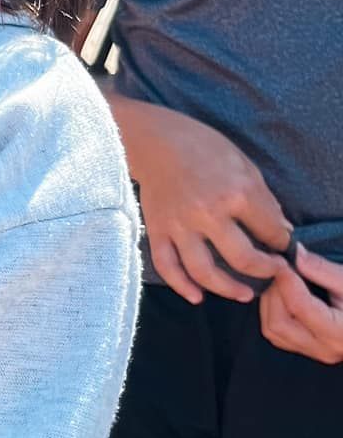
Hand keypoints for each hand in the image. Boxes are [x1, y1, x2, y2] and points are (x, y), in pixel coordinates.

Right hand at [109, 96, 290, 302]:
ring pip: (205, 271)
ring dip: (227, 289)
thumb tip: (281, 229)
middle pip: (242, 258)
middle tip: (273, 273)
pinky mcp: (158, 230)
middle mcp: (208, 213)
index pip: (269, 230)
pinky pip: (168, 266)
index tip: (281, 245)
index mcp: (236, 192)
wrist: (156, 141)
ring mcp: (180, 225)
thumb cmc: (203, 147)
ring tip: (243, 295)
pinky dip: (182, 286)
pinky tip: (197, 297)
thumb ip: (263, 199)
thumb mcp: (244, 165)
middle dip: (265, 270)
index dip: (281, 242)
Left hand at [259, 246, 342, 362]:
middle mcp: (325, 348)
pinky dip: (272, 313)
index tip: (282, 262)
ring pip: (272, 331)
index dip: (286, 282)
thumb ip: (323, 269)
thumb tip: (296, 254)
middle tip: (279, 269)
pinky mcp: (307, 349)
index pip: (300, 308)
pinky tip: (282, 294)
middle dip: (274, 293)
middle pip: (277, 323)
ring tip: (281, 279)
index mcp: (340, 332)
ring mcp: (314, 352)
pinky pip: (277, 335)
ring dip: (270, 302)